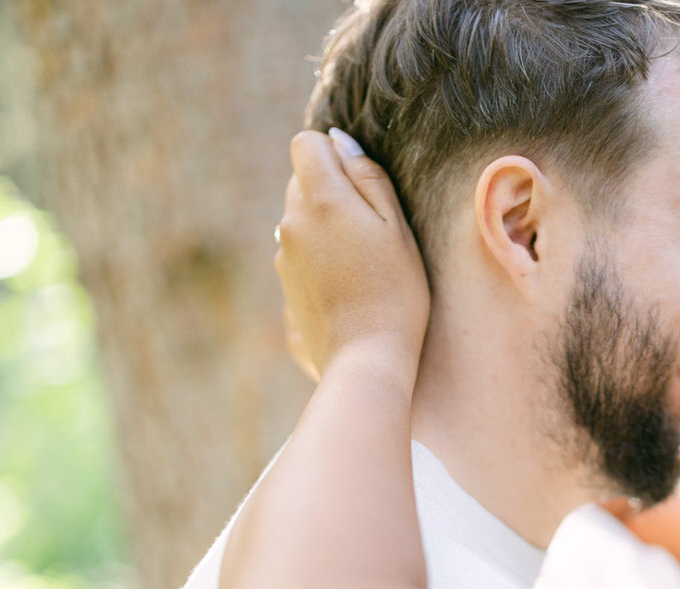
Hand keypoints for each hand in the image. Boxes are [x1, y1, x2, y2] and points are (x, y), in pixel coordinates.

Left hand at [274, 128, 429, 377]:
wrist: (365, 356)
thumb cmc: (394, 291)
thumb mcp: (396, 227)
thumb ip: (368, 176)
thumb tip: (340, 142)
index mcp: (322, 199)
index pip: (306, 143)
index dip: (334, 153)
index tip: (360, 180)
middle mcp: (292, 220)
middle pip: (302, 179)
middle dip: (331, 188)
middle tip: (370, 226)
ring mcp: (283, 253)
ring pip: (301, 215)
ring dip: (325, 223)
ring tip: (360, 260)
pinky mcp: (284, 280)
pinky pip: (299, 248)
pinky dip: (319, 253)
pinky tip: (346, 281)